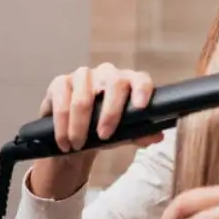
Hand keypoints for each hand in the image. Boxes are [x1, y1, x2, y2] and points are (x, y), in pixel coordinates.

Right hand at [39, 62, 164, 153]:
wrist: (75, 133)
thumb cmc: (106, 127)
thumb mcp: (124, 134)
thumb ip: (140, 134)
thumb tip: (157, 137)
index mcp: (130, 82)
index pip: (141, 80)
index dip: (142, 90)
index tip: (141, 106)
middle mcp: (108, 73)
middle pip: (114, 84)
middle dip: (110, 114)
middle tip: (104, 136)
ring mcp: (83, 75)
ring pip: (84, 98)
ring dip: (80, 126)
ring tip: (77, 146)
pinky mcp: (60, 82)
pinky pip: (61, 102)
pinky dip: (62, 126)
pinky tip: (64, 140)